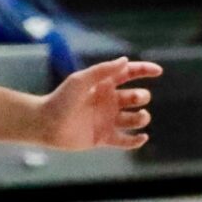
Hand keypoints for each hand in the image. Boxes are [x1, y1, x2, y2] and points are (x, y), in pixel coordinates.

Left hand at [33, 58, 163, 151]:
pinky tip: (141, 137)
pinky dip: (136, 141)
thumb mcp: (80, 80)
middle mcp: (109, 102)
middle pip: (136, 97)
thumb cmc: (60, 100)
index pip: (129, 74)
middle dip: (142, 97)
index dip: (144, 70)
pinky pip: (125, 141)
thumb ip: (103, 70)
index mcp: (104, 86)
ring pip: (135, 119)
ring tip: (138, 118)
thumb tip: (126, 61)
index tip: (158, 72)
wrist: (43, 125)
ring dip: (142, 118)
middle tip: (134, 99)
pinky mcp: (103, 138)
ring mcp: (107, 120)